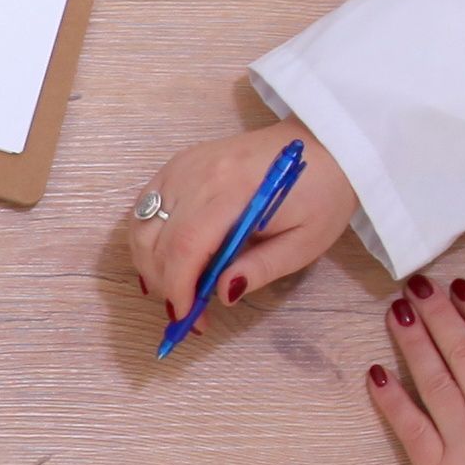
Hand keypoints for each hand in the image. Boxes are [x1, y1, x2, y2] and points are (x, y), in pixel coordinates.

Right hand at [112, 120, 359, 324]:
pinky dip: (147, 235)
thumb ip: (262, 267)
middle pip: (155, 238)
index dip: (178, 288)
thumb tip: (222, 293)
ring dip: (148, 261)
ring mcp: (184, 165)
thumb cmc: (320, 195)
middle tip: (187, 308)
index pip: (185, 246)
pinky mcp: (179, 163)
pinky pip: (145, 204)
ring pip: (141, 223)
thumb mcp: (305, 241)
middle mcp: (198, 174)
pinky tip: (165, 255)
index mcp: (233, 193)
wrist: (323, 146)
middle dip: (162, 283)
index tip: (189, 318)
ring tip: (174, 285)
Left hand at [365, 273, 464, 464]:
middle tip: (417, 284)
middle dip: (438, 314)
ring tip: (396, 311)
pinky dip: (391, 400)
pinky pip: (409, 429)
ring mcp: (462, 444)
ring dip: (412, 343)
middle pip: (461, 353)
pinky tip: (375, 373)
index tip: (461, 286)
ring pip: (432, 381)